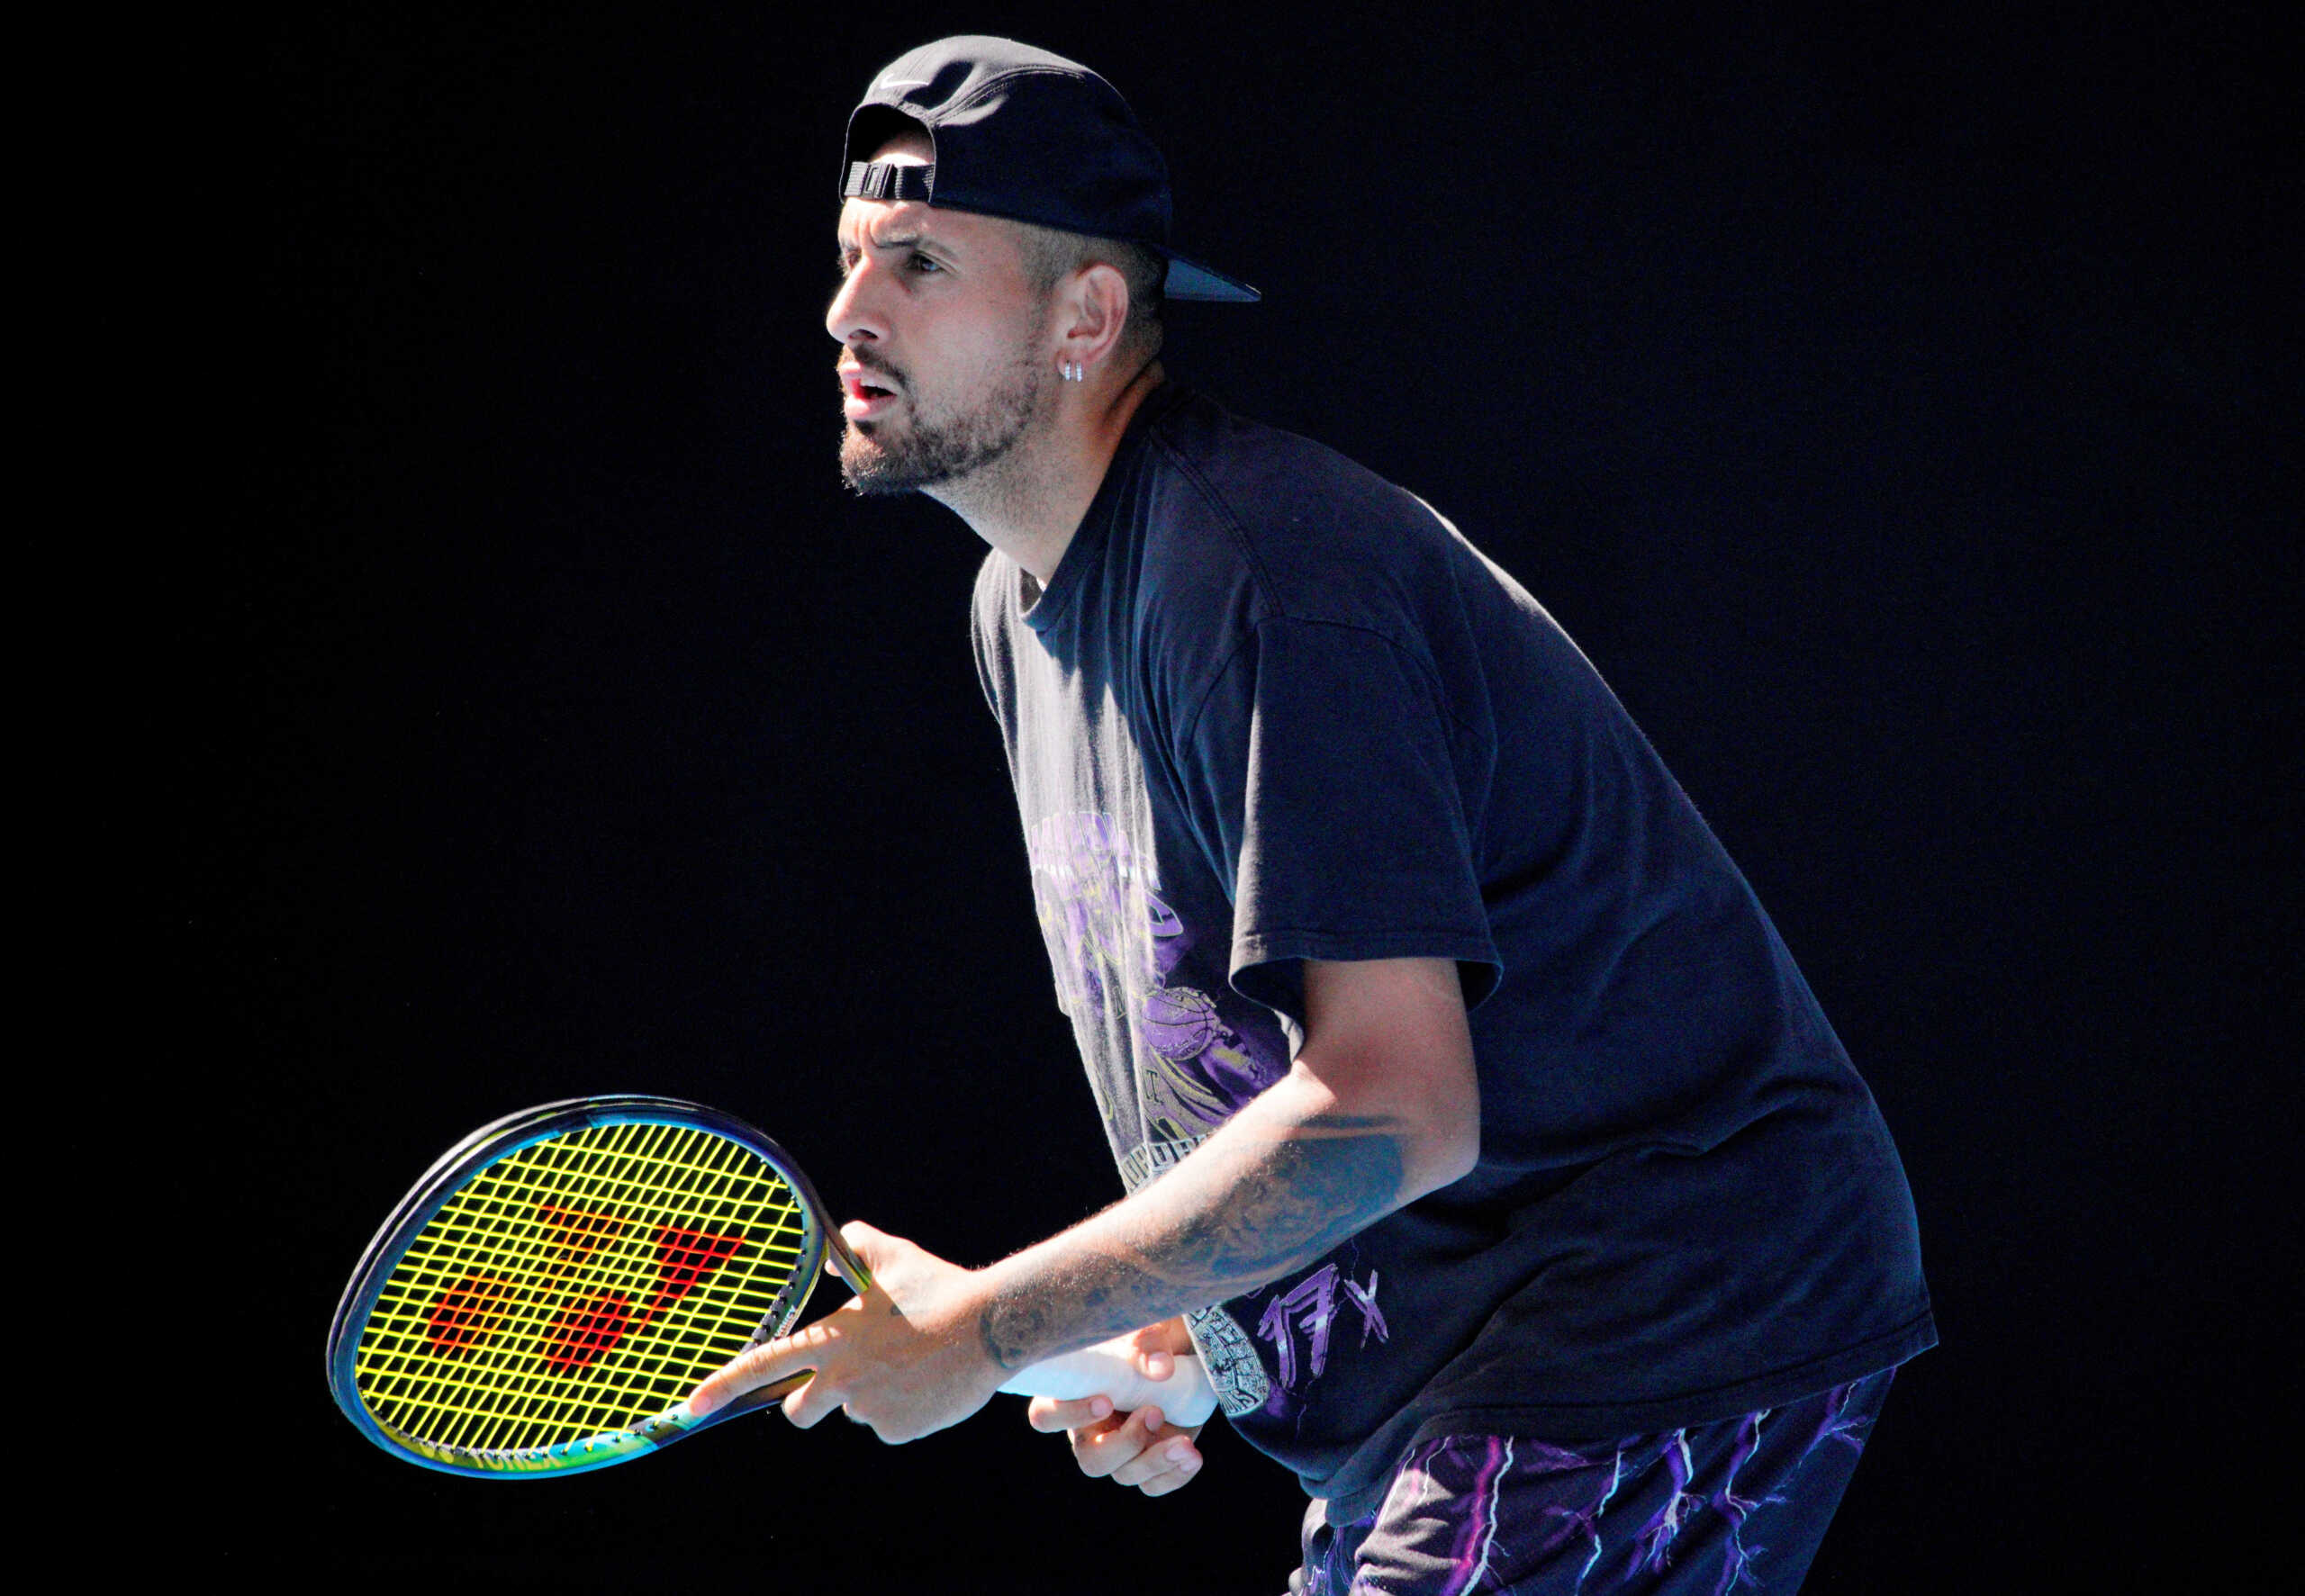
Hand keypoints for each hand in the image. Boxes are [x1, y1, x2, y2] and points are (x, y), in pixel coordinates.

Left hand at [687, 1221, 1002, 1443]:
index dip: (722, 1386)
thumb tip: (830, 1247)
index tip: (691, 1407)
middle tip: (846, 1378)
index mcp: (832, 1338)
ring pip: (855, 1412)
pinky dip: (906, 1410)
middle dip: (809, 1402)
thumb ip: (853, 1247)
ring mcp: (868, 1408)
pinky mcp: (898, 1429)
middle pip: (799, 1410)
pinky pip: (890, 1425)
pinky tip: (929, 1382)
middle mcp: (841, 1379)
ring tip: (912, 1364)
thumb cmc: (938, 1289)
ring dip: (873, 1395)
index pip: (764, 1364)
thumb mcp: (893, 1258)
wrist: (990, 1327)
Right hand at [1026, 1319, 1206, 1496]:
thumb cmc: (1147, 1341)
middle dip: (1125, 1445)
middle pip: (1091, 1460)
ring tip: (1184, 1442)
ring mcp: (1120, 1450)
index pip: (1046, 1416)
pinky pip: (1152, 1485)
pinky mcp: (1147, 1462)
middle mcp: (1090, 1429)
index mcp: (1073, 1395)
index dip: (1070, 1415)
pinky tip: (1192, 1457)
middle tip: (1154, 1413)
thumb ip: (1148, 1344)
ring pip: (1125, 1474)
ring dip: (1156, 1460)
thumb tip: (1160, 1370)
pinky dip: (1174, 1476)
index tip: (1106, 1401)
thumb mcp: (1145, 1332)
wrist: (1182, 1359)